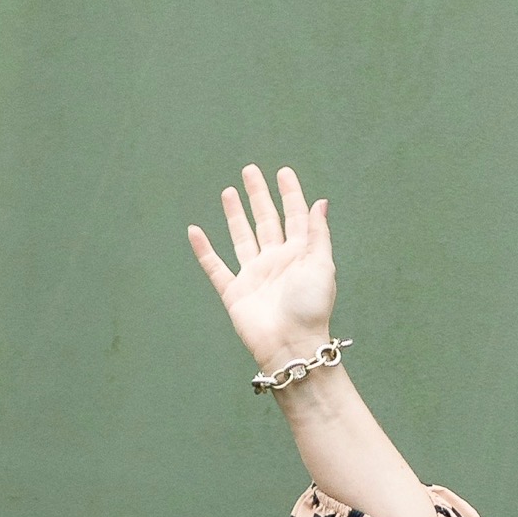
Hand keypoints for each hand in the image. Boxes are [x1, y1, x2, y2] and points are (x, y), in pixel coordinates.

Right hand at [188, 163, 334, 373]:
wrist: (290, 344)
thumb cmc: (311, 308)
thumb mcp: (322, 266)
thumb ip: (318, 234)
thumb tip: (320, 202)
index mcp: (299, 254)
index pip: (294, 217)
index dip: (290, 194)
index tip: (283, 172)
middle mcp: (276, 261)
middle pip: (266, 220)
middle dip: (259, 196)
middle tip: (251, 171)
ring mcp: (254, 276)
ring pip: (242, 237)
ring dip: (235, 215)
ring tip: (229, 192)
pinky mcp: (234, 292)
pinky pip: (215, 267)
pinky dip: (204, 250)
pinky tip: (195, 231)